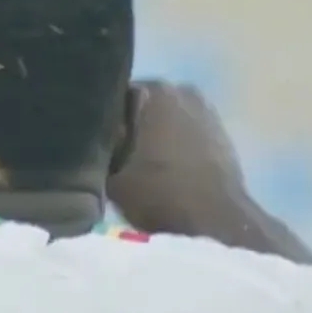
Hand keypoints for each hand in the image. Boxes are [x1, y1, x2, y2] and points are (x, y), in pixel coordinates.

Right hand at [105, 80, 246, 234]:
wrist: (216, 223)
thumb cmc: (160, 195)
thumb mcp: (110, 179)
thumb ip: (95, 154)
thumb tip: (90, 145)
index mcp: (153, 90)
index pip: (111, 96)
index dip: (97, 122)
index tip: (90, 146)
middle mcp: (182, 90)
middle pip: (140, 106)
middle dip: (127, 128)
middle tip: (111, 158)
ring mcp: (207, 110)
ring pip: (164, 120)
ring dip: (151, 138)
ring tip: (137, 168)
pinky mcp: (221, 134)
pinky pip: (185, 134)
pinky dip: (173, 147)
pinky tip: (164, 171)